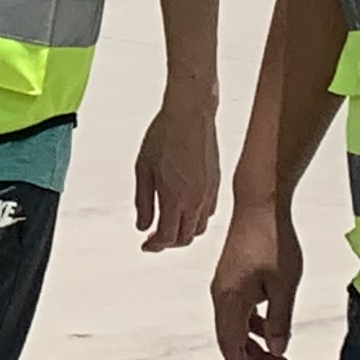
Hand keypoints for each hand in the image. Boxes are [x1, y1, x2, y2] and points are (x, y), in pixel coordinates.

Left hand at [135, 86, 220, 252]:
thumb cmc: (164, 135)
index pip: (168, 237)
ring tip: (167, 225)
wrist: (190, 113)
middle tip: (153, 238)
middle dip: (168, 243)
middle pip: (185, 238)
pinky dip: (196, 219)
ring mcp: (210, 192)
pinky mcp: (217, 183)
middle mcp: (197, 200)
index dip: (155, 246)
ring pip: (199, 228)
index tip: (145, 245)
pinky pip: (209, 212)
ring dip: (183, 232)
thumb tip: (142, 226)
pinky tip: (184, 209)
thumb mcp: (143, 169)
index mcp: (176, 199)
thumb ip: (143, 202)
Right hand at [209, 198, 300, 359]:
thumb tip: (277, 349)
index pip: (231, 345)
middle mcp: (221, 295)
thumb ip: (279, 320)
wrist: (261, 204)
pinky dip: (255, 328)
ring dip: (256, 347)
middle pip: (231, 340)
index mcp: (229, 298)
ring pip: (236, 327)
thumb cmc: (272, 240)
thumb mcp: (283, 285)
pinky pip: (241, 312)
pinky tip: (273, 333)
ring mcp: (226, 286)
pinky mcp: (234, 278)